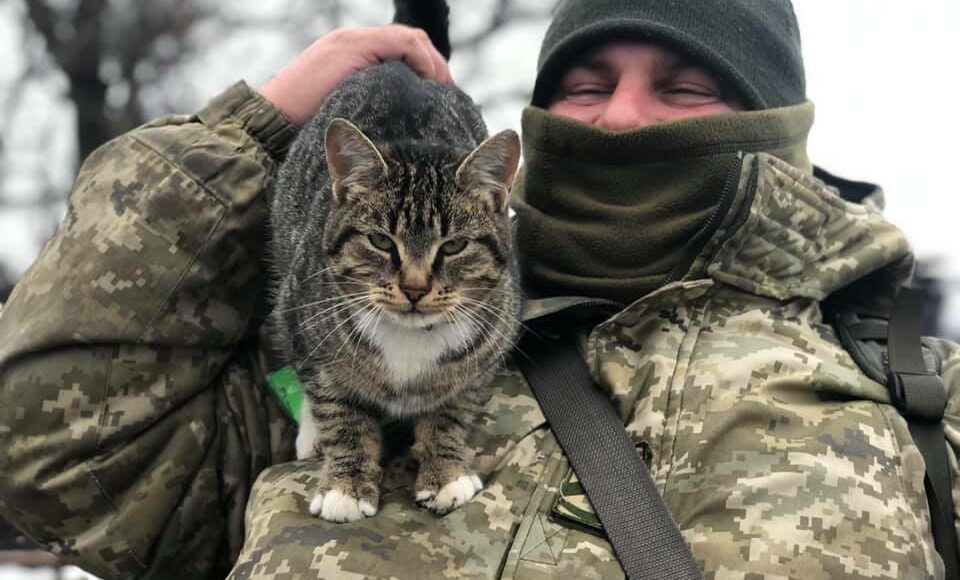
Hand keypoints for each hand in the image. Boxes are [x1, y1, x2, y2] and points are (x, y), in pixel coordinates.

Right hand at [259, 24, 453, 126]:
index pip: (401, 51)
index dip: (426, 70)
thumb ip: (367, 108)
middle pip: (410, 41)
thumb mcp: (343, 115)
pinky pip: (403, 44)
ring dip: (433, 64)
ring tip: (442, 91)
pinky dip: (422, 62)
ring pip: (410, 39)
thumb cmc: (301, 131)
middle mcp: (353, 41)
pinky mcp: (353, 46)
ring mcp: (352, 41)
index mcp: (352, 55)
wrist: (270, 122)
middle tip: (449, 95)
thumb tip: (398, 127)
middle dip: (435, 66)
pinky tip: (429, 85)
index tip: (440, 99)